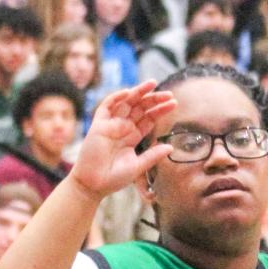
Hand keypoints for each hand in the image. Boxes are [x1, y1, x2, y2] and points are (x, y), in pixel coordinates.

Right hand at [70, 83, 176, 197]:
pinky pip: (106, 106)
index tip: (174, 103)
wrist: (93, 185)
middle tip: (169, 94)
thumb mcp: (138, 166)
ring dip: (138, 92)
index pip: (149, 118)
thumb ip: (153, 155)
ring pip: (126, 102)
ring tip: (152, 84)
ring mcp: (111, 124)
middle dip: (154, 99)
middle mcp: (123, 127)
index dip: (160, 110)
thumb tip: (170, 146)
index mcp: (133, 136)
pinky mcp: (98, 124)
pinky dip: (116, 98)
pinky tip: (128, 93)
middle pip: (140, 107)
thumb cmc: (114, 178)